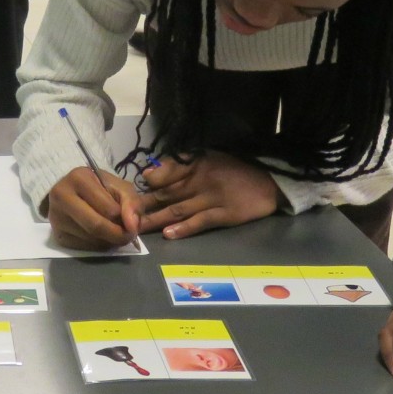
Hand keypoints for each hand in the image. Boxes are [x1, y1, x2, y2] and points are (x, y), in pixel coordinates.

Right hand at [45, 168, 143, 249]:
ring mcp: (56, 217)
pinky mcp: (57, 235)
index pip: (108, 209)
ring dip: (109, 241)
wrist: (71, 191)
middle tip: (128, 236)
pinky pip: (83, 248)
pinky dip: (97, 246)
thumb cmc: (98, 186)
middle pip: (95, 226)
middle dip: (118, 235)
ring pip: (90, 239)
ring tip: (114, 232)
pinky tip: (101, 237)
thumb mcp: (118, 186)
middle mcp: (62, 196)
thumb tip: (132, 226)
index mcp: (79, 178)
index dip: (125, 219)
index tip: (133, 223)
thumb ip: (131, 202)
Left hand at [136, 152, 282, 239]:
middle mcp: (200, 180)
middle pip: (166, 194)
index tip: (129, 194)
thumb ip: (182, 164)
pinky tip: (170, 235)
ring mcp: (212, 198)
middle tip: (123, 216)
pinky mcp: (224, 214)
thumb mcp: (209, 158)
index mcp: (196, 165)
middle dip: (143, 206)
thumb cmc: (236, 169)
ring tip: (137, 228)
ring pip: (178, 209)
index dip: (147, 184)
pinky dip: (185, 228)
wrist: (269, 181)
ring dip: (156, 220)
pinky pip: (201, 221)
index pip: (166, 174)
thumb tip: (150, 174)